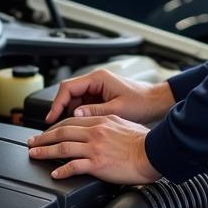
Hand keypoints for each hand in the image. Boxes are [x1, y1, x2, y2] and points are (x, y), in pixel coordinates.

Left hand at [27, 115, 160, 184]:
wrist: (153, 153)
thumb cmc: (143, 141)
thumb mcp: (121, 123)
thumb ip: (105, 124)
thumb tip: (94, 127)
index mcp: (101, 121)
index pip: (70, 121)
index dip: (54, 127)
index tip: (46, 132)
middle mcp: (95, 133)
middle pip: (62, 132)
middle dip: (43, 138)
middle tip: (32, 143)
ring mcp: (95, 148)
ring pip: (63, 148)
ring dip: (45, 151)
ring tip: (35, 154)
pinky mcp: (97, 164)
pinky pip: (74, 167)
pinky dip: (61, 170)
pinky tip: (55, 173)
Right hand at [44, 68, 174, 125]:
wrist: (156, 102)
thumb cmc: (141, 102)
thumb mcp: (116, 110)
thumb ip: (94, 111)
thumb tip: (75, 114)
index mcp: (98, 79)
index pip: (68, 88)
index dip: (57, 103)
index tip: (51, 117)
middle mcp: (96, 81)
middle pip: (69, 93)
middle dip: (60, 109)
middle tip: (53, 126)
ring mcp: (98, 89)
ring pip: (74, 100)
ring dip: (69, 113)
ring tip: (64, 129)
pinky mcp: (101, 97)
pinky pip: (83, 104)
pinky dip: (78, 115)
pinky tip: (77, 127)